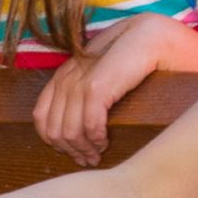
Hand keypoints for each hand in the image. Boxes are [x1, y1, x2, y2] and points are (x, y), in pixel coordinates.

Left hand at [34, 14, 185, 165]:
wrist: (156, 37)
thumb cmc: (133, 59)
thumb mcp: (101, 77)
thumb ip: (85, 94)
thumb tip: (78, 129)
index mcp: (63, 75)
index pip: (41, 117)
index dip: (54, 141)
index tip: (73, 152)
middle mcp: (66, 77)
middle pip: (53, 128)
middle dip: (70, 150)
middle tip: (88, 160)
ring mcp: (79, 80)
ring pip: (69, 131)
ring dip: (84, 149)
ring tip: (98, 156)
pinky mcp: (97, 85)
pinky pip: (89, 124)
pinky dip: (96, 139)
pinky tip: (106, 142)